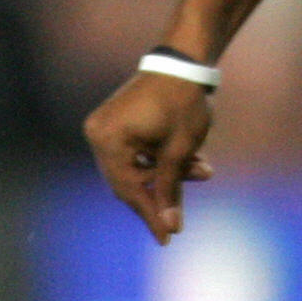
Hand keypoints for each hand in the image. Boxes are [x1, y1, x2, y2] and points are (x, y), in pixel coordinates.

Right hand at [85, 71, 215, 244]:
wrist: (185, 62)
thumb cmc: (185, 101)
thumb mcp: (181, 149)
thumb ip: (171, 189)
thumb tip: (171, 226)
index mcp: (108, 139)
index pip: (129, 188)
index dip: (151, 215)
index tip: (167, 238)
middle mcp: (98, 133)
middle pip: (128, 180)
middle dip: (162, 192)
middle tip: (182, 215)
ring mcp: (104, 127)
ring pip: (136, 167)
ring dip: (167, 174)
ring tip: (203, 170)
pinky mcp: (115, 123)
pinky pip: (135, 153)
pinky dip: (160, 160)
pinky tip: (191, 160)